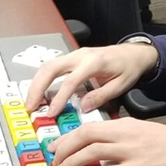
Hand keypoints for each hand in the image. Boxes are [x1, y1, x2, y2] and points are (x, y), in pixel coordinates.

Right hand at [25, 44, 158, 115]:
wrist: (134, 53)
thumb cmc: (129, 67)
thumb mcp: (121, 85)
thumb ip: (101, 96)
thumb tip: (83, 107)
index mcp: (94, 62)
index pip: (70, 80)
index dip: (59, 98)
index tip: (51, 112)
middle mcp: (81, 55)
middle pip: (51, 68)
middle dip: (37, 88)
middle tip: (31, 107)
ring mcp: (75, 55)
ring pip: (48, 66)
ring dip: (36, 84)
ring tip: (32, 103)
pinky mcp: (73, 58)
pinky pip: (53, 66)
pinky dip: (43, 79)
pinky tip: (40, 94)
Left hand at [49, 117, 165, 165]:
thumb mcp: (141, 132)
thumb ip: (120, 139)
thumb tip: (100, 152)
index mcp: (125, 124)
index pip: (90, 127)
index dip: (69, 137)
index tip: (57, 146)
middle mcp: (125, 134)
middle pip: (86, 135)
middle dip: (65, 148)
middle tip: (55, 160)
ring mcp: (131, 150)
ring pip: (93, 152)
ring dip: (73, 163)